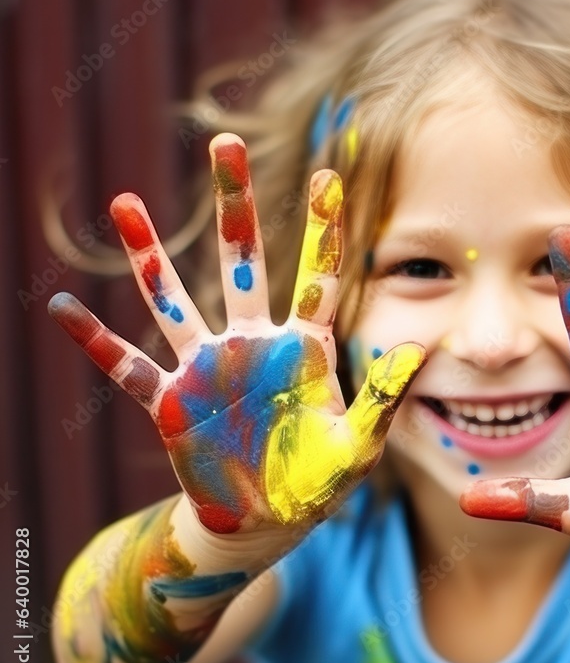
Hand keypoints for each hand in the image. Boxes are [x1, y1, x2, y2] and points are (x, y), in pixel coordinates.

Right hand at [50, 134, 424, 534]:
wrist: (268, 520)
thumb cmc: (320, 481)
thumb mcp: (359, 445)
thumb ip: (383, 399)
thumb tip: (416, 349)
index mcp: (306, 348)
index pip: (317, 276)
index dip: (323, 228)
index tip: (331, 172)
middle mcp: (255, 342)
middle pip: (243, 261)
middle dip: (235, 204)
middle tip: (224, 143)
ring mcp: (209, 367)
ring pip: (176, 299)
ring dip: (150, 255)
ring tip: (125, 202)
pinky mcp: (172, 401)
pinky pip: (127, 366)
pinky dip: (94, 342)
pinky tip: (60, 309)